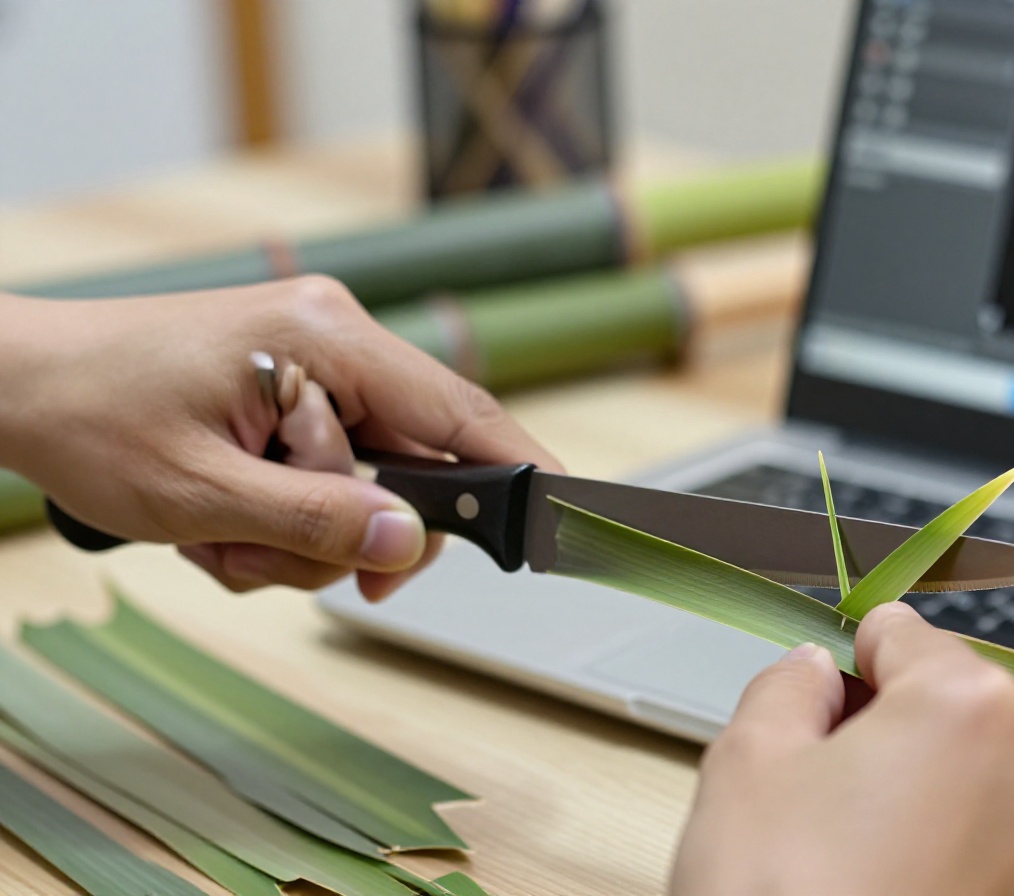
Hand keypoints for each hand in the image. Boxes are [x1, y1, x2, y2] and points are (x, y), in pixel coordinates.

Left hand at [0, 279, 559, 599]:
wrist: (16, 382)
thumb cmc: (91, 416)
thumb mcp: (202, 494)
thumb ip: (317, 521)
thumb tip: (409, 543)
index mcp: (328, 340)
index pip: (461, 412)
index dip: (521, 469)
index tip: (567, 518)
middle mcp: (335, 338)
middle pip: (417, 462)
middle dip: (360, 532)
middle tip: (291, 561)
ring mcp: (315, 363)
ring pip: (369, 483)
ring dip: (304, 535)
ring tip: (224, 539)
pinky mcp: (293, 391)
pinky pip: (330, 475)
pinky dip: (285, 519)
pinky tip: (222, 523)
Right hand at [671, 602, 1013, 895]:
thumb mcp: (748, 764)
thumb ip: (788, 686)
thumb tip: (815, 670)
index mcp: (970, 706)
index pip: (906, 637)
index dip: (854, 663)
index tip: (831, 688)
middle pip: (956, 710)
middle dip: (896, 736)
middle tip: (827, 795)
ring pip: (987, 784)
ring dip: (936, 799)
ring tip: (863, 859)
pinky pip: (1011, 851)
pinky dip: (965, 858)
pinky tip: (902, 891)